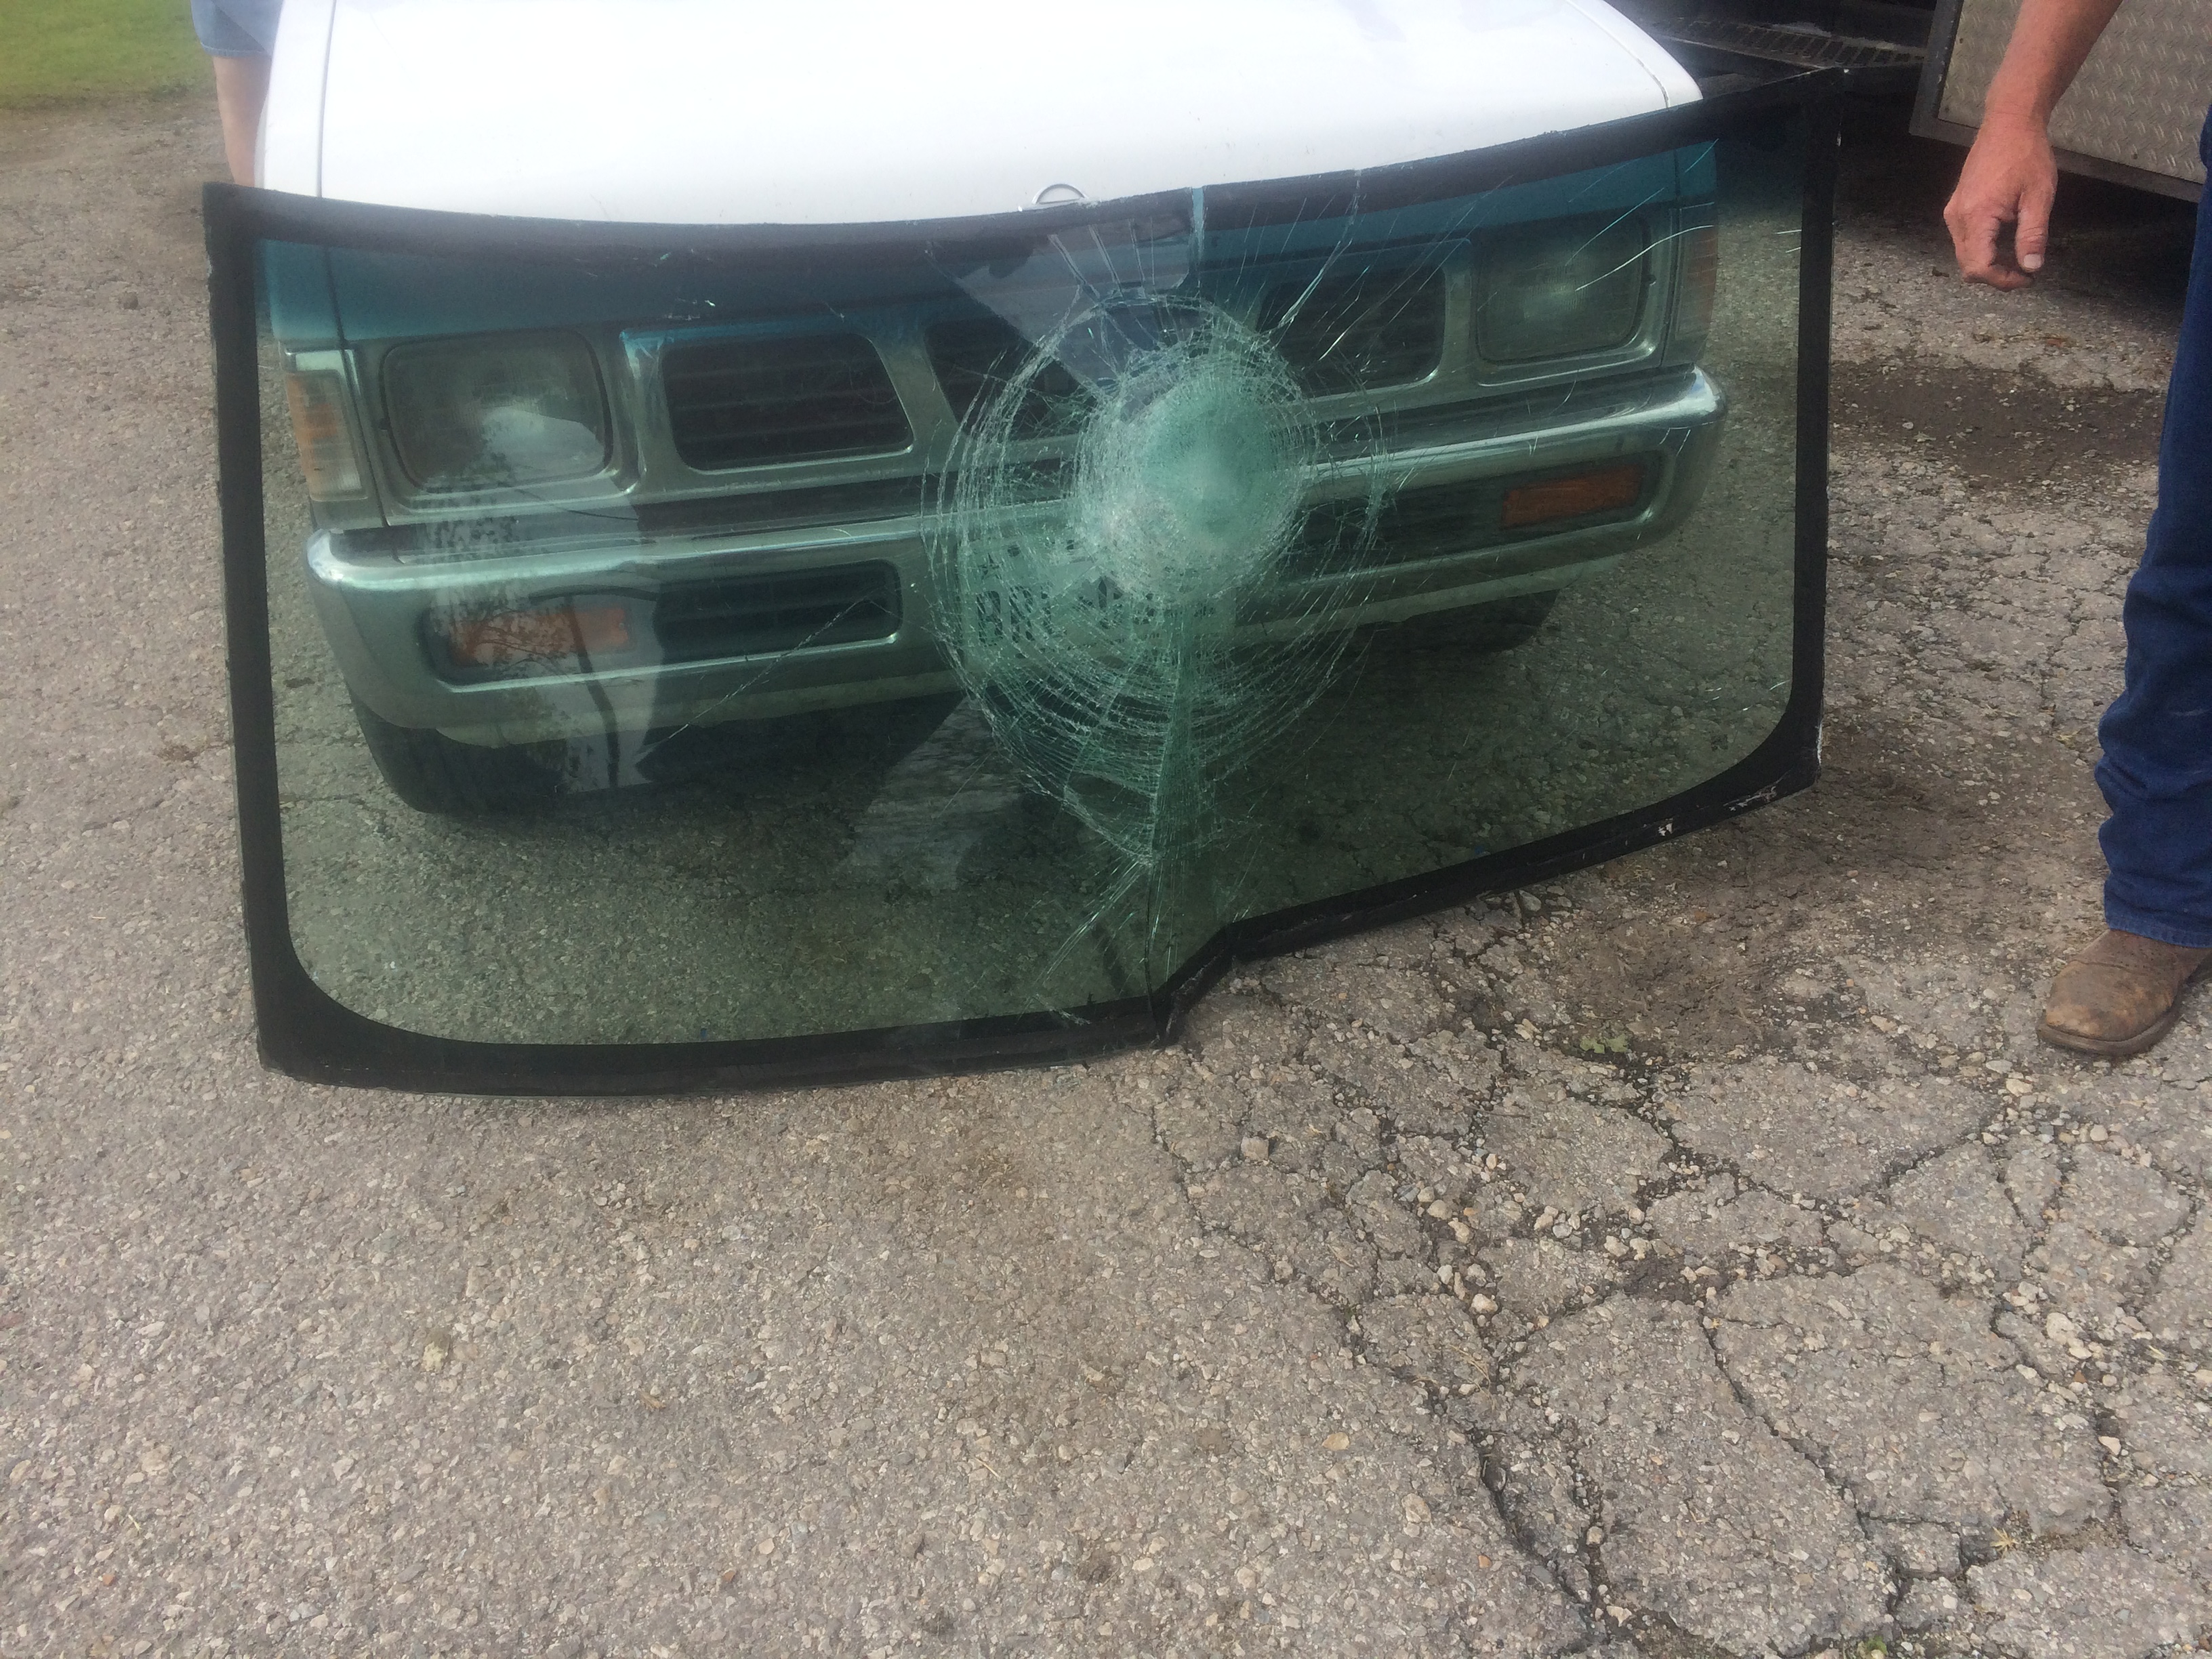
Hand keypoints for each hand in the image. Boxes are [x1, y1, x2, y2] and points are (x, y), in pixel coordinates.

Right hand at [1944, 112, 2059, 287]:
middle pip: (1968, 265)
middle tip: (2025, 270)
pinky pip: (1964, 240)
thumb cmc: (2027, 155)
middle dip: (1995, 275)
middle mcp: (1957, 218)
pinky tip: (2003, 240)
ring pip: (1965, 254)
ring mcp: (1953, 212)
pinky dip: (1982, 248)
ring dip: (1988, 262)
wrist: (2008, 123)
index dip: (2003, 280)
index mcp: (1976, 217)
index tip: (2028, 277)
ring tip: (2016, 256)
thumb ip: (2033, 235)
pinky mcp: (1956, 207)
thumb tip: (2031, 267)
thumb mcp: (2038, 196)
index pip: (1979, 267)